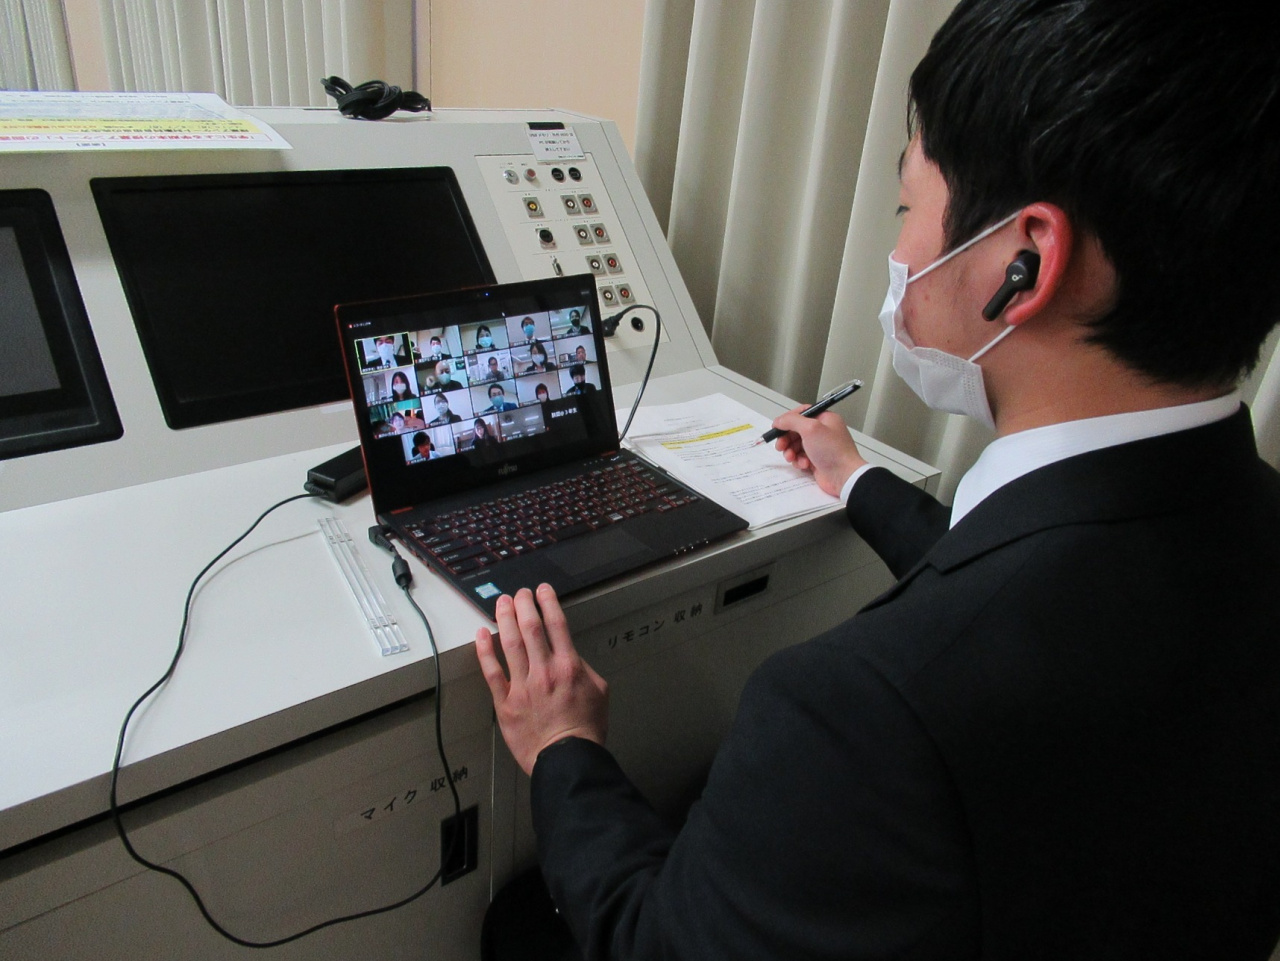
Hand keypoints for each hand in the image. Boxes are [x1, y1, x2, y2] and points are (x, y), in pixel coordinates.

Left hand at [474, 584, 608, 775]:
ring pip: (510, 643)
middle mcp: (544, 671)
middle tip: (519, 592)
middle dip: (523, 604)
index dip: (548, 602)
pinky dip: (485, 651)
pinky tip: (482, 634)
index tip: (542, 590)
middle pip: (530, 628)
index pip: (556, 625)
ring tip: (501, 603)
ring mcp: (522, 686)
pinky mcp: (506, 702)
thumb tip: (571, 656)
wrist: (567, 758)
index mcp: (569, 666)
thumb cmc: (585, 729)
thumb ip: (585, 669)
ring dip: (505, 618)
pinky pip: (492, 672)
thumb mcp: (599, 691)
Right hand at [772, 406, 867, 496]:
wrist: (844, 476)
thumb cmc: (831, 450)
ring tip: (791, 458)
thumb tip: (778, 421)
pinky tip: (804, 465)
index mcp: (825, 419)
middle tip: (780, 446)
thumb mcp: (810, 429)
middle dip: (786, 439)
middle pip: (796, 430)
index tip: (777, 427)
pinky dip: (799, 461)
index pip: (802, 413)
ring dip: (791, 451)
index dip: (788, 419)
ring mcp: (820, 446)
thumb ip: (792, 421)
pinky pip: (801, 457)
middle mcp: (823, 431)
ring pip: (796, 445)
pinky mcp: (817, 460)